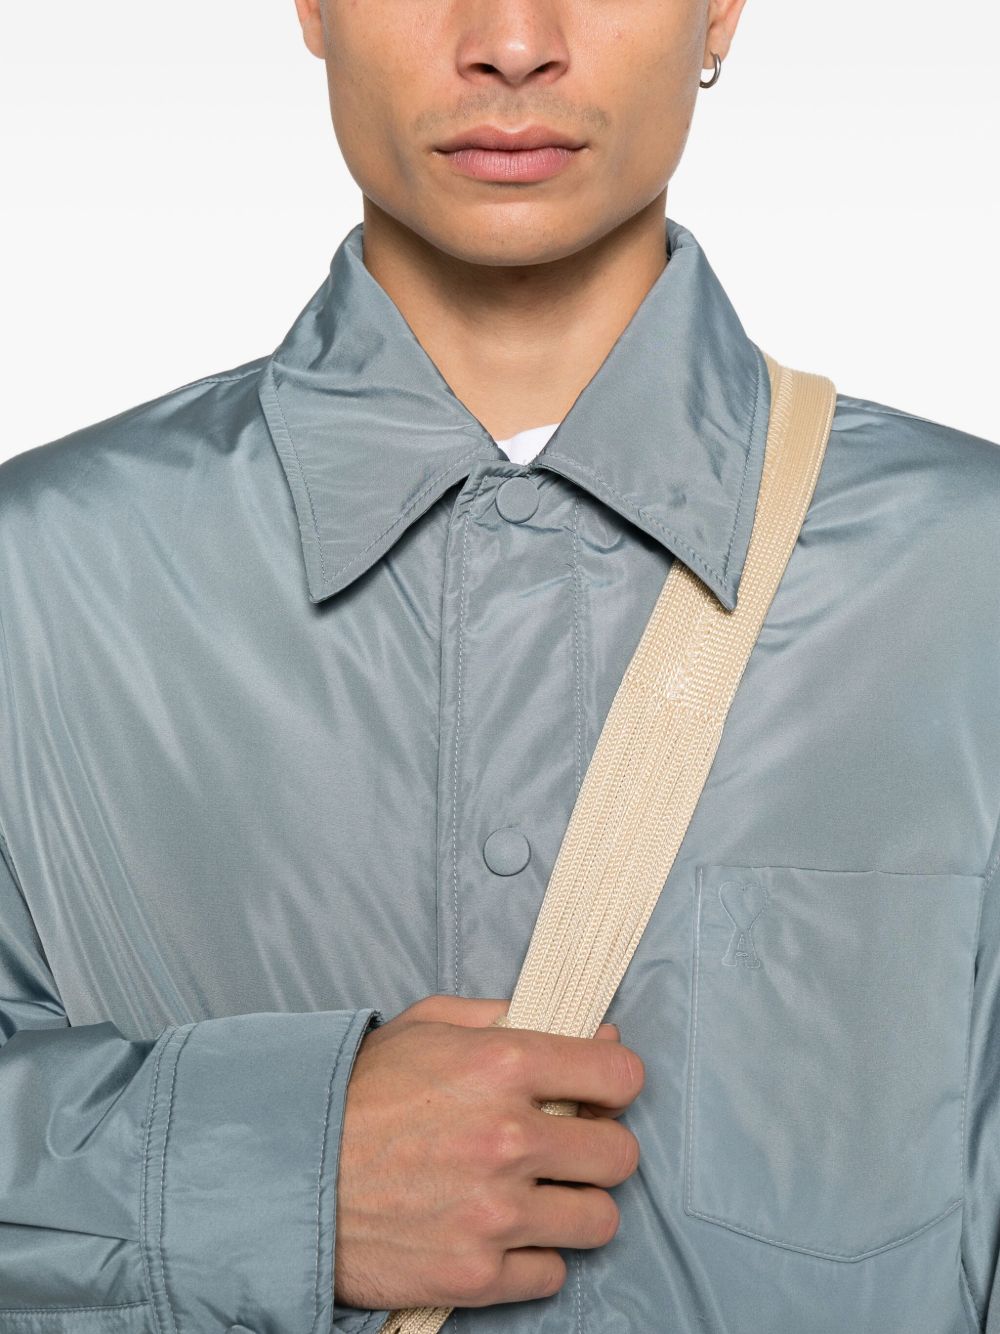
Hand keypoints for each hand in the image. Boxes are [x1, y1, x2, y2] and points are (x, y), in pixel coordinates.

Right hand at [333, 993, 643, 1312]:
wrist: (285, 1173)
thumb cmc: (357, 1091)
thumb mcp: (426, 1025)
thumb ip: (507, 1018)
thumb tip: (590, 1030)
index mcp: (502, 1064)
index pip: (620, 1073)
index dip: (616, 1081)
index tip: (600, 1092)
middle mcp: (509, 1138)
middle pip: (620, 1154)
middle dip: (600, 1147)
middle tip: (567, 1147)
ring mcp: (495, 1213)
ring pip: (599, 1219)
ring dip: (575, 1205)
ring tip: (539, 1194)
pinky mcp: (476, 1274)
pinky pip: (553, 1272)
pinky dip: (534, 1256)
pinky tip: (502, 1232)